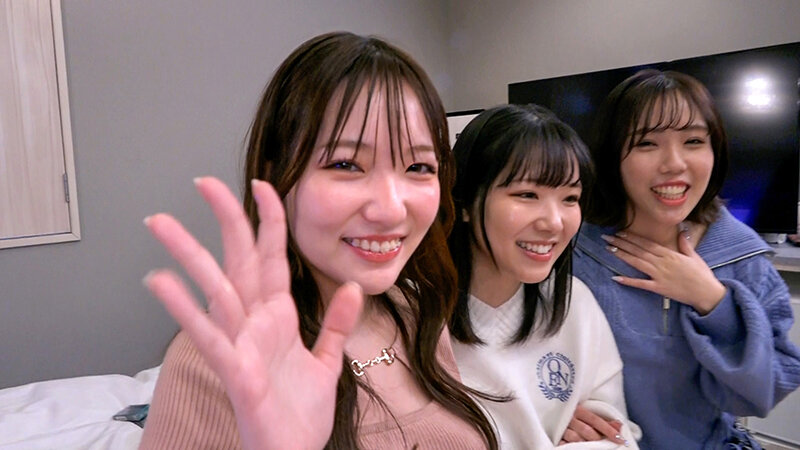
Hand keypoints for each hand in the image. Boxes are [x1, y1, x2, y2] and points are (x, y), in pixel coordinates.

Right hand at [143, 177, 362, 449]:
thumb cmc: (300, 414)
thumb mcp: (327, 361)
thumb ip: (338, 324)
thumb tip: (351, 286)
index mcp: (278, 318)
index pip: (271, 258)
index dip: (268, 221)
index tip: (263, 187)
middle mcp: (255, 324)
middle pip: (237, 261)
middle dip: (223, 220)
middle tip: (204, 182)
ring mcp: (241, 344)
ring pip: (214, 289)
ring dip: (188, 255)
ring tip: (160, 222)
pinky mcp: (235, 370)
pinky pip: (210, 335)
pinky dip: (184, 309)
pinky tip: (160, 282)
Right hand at [559, 404, 625, 444]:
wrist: (549, 414)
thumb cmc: (574, 418)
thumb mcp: (588, 417)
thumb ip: (603, 422)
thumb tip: (620, 426)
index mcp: (578, 410)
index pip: (595, 420)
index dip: (608, 430)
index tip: (620, 439)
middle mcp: (569, 418)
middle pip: (587, 430)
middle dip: (598, 439)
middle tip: (605, 444)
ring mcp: (561, 428)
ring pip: (576, 438)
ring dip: (586, 444)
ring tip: (592, 446)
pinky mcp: (555, 437)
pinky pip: (564, 444)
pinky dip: (571, 447)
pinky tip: (577, 447)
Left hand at [602, 230, 725, 313]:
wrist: (707, 293)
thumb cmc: (701, 275)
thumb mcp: (694, 256)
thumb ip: (684, 244)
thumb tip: (682, 230)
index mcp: (670, 254)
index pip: (647, 243)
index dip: (632, 237)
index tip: (620, 232)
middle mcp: (662, 263)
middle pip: (638, 251)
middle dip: (622, 243)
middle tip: (607, 238)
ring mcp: (659, 275)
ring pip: (637, 263)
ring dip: (622, 256)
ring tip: (609, 249)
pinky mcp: (658, 288)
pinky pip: (641, 284)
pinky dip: (628, 281)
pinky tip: (616, 278)